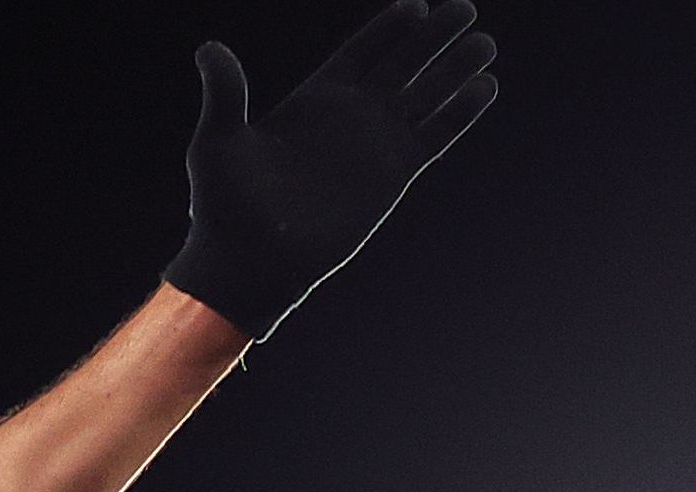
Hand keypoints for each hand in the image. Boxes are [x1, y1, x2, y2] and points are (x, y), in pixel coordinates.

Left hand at [164, 0, 498, 341]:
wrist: (250, 263)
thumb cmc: (223, 207)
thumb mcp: (217, 142)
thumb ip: (225, 92)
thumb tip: (209, 48)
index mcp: (313, 100)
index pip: (360, 52)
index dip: (388, 28)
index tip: (414, 5)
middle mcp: (351, 117)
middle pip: (402, 64)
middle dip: (433, 36)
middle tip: (464, 8)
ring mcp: (375, 145)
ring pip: (426, 95)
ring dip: (456, 68)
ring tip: (485, 42)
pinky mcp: (393, 174)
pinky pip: (435, 135)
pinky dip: (460, 112)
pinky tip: (486, 87)